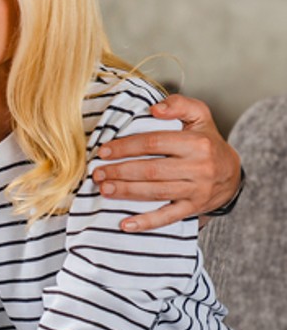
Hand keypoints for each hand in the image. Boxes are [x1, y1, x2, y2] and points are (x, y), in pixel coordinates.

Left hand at [93, 94, 240, 231]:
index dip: (125, 147)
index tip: (104, 151)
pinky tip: (125, 225)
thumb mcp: (199, 116)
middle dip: (120, 172)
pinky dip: (145, 222)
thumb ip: (179, 105)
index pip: (153, 143)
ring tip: (104, 190)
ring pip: (155, 193)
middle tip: (98, 174)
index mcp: (197, 143)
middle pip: (150, 170)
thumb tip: (155, 109)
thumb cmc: (206, 142)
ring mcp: (196, 191)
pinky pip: (167, 218)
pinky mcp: (192, 209)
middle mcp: (198, 168)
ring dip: (126, 192)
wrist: (230, 173)